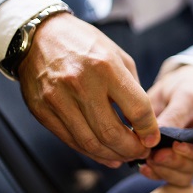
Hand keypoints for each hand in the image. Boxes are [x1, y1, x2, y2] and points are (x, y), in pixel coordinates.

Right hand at [18, 13, 158, 166]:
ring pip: (91, 143)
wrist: (38, 36)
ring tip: (126, 156)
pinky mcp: (41, 111)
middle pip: (112, 132)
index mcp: (105, 67)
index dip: (149, 129)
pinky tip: (106, 155)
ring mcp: (57, 99)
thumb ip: (133, 89)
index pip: (136, 108)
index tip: (154, 139)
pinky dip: (91, 153)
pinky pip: (71, 141)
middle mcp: (80, 84)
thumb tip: (145, 123)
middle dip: (132, 149)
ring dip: (113, 155)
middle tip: (141, 153)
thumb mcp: (118, 56)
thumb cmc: (85, 44)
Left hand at [139, 64, 192, 183]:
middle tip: (156, 155)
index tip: (175, 145)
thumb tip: (157, 135)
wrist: (178, 86)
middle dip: (173, 163)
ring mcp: (186, 156)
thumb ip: (174, 115)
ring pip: (179, 175)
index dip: (189, 152)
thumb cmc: (187, 89)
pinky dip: (155, 174)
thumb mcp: (184, 96)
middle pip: (191, 167)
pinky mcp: (171, 160)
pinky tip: (144, 168)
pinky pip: (167, 175)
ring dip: (163, 171)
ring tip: (147, 162)